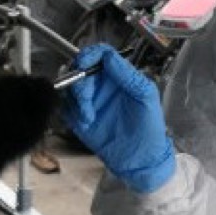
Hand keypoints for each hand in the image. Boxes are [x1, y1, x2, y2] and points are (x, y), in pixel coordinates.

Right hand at [63, 43, 174, 192]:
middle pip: (80, 69)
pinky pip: (66, 108)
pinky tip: (85, 123)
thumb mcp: (145, 96)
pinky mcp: (80, 118)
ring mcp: (91, 101)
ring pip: (70, 88)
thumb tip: (109, 56)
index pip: (100, 55)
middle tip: (86, 98)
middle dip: (80, 82)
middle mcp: (102, 85)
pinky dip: (72, 113)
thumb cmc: (149, 127)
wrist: (140, 159)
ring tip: (89, 117)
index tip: (84, 64)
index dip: (89, 54)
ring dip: (76, 100)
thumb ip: (128, 76)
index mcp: (119, 76)